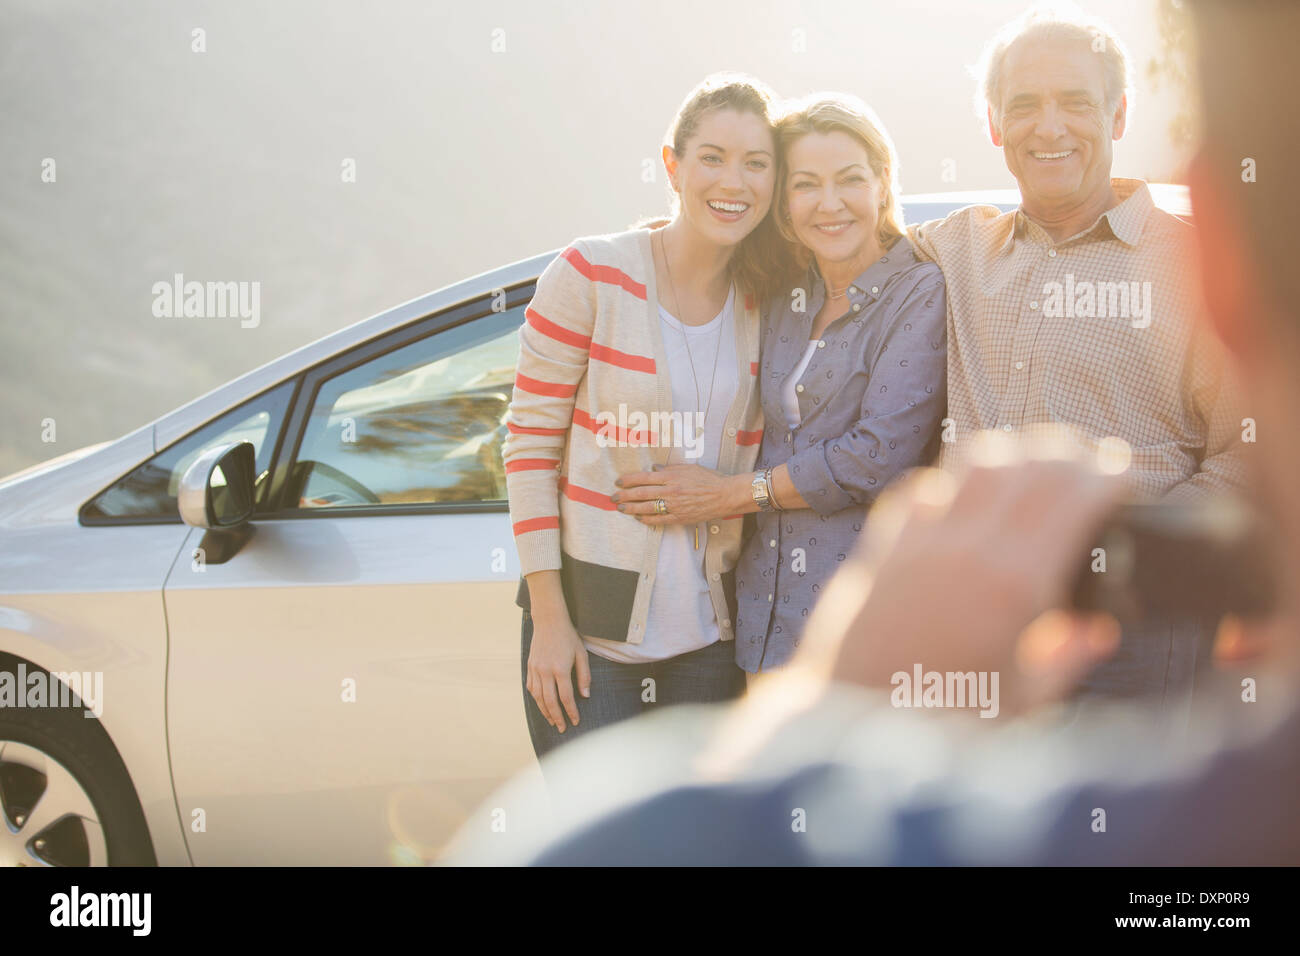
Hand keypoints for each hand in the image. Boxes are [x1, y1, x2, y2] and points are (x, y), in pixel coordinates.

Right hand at [525, 613, 590, 732]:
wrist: (549, 621)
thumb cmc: (568, 637)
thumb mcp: (581, 654)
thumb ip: (584, 676)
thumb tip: (585, 696)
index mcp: (560, 669)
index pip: (566, 698)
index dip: (571, 712)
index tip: (576, 721)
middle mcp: (545, 671)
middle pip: (550, 702)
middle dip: (557, 717)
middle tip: (562, 728)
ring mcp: (535, 669)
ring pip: (538, 697)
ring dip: (545, 711)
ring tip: (552, 721)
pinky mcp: (529, 666)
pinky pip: (531, 688)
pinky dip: (536, 699)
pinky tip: (542, 705)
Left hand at [611, 464, 740, 525]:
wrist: (724, 495)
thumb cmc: (709, 479)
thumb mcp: (689, 468)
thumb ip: (670, 469)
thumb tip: (653, 470)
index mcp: (672, 476)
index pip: (643, 478)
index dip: (628, 480)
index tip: (618, 482)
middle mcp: (670, 491)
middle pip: (641, 493)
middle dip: (624, 496)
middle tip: (613, 497)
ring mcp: (674, 506)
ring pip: (647, 508)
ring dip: (631, 508)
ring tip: (621, 508)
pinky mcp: (679, 517)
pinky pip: (658, 520)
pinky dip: (646, 519)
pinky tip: (638, 518)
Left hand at [796, 447, 1127, 717]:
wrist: (848, 731)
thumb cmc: (939, 729)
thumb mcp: (1020, 707)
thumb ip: (1063, 662)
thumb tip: (1097, 634)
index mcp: (1015, 586)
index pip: (1074, 496)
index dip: (1108, 475)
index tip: (1126, 476)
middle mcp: (966, 550)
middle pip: (1028, 464)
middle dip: (1069, 451)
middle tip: (1089, 459)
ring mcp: (917, 544)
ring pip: (970, 460)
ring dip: (1009, 452)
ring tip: (1032, 462)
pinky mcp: (878, 550)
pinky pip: (917, 489)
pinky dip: (947, 479)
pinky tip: (960, 492)